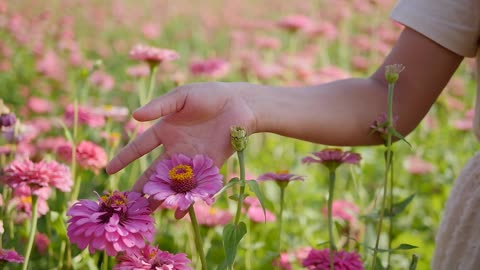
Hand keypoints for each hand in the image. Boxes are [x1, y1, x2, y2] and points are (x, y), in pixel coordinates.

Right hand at [106, 82, 255, 214]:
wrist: (241, 104)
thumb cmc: (209, 95)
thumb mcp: (182, 96)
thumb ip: (160, 106)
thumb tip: (134, 116)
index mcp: (165, 131)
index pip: (140, 147)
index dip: (125, 158)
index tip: (109, 171)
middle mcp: (176, 149)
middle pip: (154, 172)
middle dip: (141, 187)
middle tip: (127, 204)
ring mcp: (192, 160)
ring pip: (173, 182)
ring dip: (162, 197)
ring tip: (149, 215)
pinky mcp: (210, 167)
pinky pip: (196, 185)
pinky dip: (189, 199)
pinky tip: (179, 213)